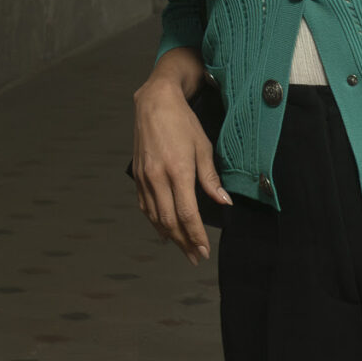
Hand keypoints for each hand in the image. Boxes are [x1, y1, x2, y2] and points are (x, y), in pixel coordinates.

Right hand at [132, 50, 220, 262]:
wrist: (154, 103)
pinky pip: (144, 205)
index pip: (187, 214)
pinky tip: (162, 231)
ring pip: (155, 216)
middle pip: (170, 220)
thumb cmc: (182, 122)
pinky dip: (153, 222)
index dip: (196, 236)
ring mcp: (145, 177)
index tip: (204, 250)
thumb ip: (210, 178)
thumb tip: (224, 202)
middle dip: (184, 242)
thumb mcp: (203, 147)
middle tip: (195, 257)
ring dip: (169, 236)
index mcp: (178, 171)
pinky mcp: (138, 175)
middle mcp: (158, 177)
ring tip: (182, 249)